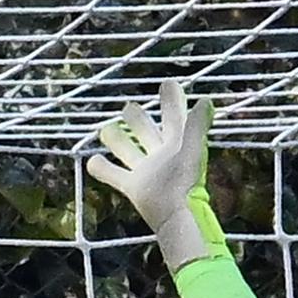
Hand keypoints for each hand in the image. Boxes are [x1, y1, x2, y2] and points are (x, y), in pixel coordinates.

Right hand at [85, 82, 220, 269]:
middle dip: (137, 119)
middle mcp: (160, 155)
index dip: (171, 100)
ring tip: (105, 128)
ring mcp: (145, 170)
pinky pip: (113, 174)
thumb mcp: (193, 148)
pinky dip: (101, 168)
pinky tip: (91, 160)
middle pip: (145, 131)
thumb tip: (206, 100)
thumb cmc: (186, 182)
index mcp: (177, 143)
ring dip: (116, 139)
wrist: (175, 214)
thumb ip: (197, 125)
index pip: (173, 116)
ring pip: (127, 149)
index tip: (168, 83)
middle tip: (129, 107)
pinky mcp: (132, 186)